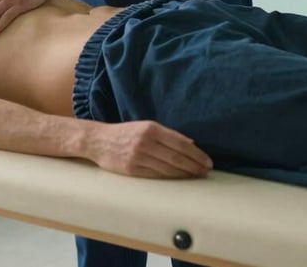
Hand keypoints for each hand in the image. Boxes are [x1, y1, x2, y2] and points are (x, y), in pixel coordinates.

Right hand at [90, 121, 212, 178]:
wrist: (99, 140)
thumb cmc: (125, 133)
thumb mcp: (145, 127)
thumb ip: (166, 135)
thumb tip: (191, 144)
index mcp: (151, 128)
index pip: (180, 143)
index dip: (196, 154)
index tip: (208, 161)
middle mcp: (145, 141)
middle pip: (177, 157)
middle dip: (194, 166)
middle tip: (206, 172)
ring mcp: (139, 156)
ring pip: (168, 169)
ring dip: (185, 174)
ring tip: (196, 176)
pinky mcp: (132, 169)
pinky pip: (156, 175)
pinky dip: (170, 178)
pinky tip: (179, 179)